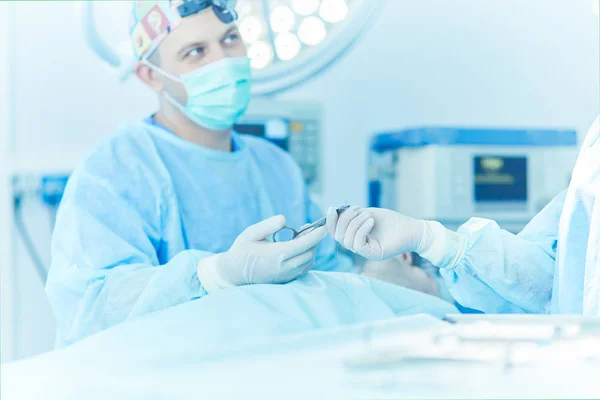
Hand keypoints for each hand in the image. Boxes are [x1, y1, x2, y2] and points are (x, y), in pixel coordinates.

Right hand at [198, 215, 325, 291]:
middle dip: (314, 240)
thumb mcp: (251, 233)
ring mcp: (285, 276)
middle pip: (309, 253)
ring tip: (303, 237)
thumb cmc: (241, 250)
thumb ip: (268, 225)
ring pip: (308, 262)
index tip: (324, 226)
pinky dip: (307, 258)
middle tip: (309, 228)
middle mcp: (284, 267)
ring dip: (311, 249)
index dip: (316, 235)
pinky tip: (300, 249)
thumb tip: (284, 219)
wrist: (233, 273)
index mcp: (276, 255)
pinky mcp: (285, 280)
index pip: (304, 244)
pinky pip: (303, 269)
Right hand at [326, 206, 424, 260]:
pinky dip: (361, 230)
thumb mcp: (368, 214)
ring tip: (368, 215)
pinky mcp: (373, 254)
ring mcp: (366, 252)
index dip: (331, 222)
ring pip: (347, 240)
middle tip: (357, 209)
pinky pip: (357, 244)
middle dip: (344, 220)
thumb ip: (352, 214)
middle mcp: (359, 246)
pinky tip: (371, 221)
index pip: (335, 233)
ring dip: (355, 223)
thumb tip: (335, 211)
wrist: (412, 229)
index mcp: (356, 237)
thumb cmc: (392, 221)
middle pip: (339, 236)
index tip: (332, 208)